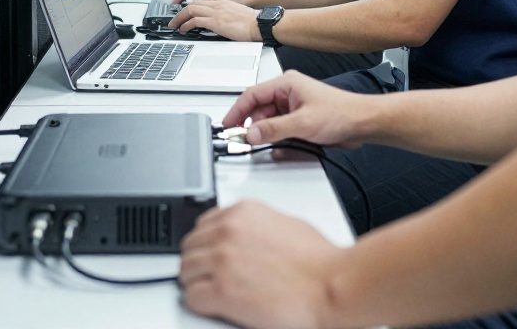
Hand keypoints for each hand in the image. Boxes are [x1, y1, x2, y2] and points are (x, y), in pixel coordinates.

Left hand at [169, 0, 259, 42]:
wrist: (261, 24)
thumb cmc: (254, 23)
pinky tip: (183, 29)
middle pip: (192, 5)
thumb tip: (219, 24)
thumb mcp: (237, 17)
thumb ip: (226, 17)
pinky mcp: (215, 21)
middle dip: (180, 13)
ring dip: (179, 18)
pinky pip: (195, 20)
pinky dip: (186, 24)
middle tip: (173, 21)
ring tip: (174, 26)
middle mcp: (218, 5)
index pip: (201, 2)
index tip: (184, 15)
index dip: (189, 8)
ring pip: (190, 10)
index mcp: (223, 3)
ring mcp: (216, 12)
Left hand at [180, 201, 338, 328]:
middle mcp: (228, 231)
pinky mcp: (222, 290)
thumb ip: (254, 226)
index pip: (203, 224)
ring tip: (210, 291)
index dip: (206, 243)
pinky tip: (213, 304)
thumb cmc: (318, 260)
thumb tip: (243, 237)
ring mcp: (222, 260)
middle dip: (198, 262)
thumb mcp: (283, 223)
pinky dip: (199, 303)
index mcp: (242, 212)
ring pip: (186, 271)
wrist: (331, 284)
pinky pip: (191, 296)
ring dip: (195, 282)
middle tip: (207, 275)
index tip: (208, 253)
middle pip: (190, 247)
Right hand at [221, 70, 370, 147]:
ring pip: (268, 122)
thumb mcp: (302, 123)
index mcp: (286, 84)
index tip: (228, 125)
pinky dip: (277, 139)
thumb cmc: (341, 113)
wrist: (363, 123)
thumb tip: (251, 133)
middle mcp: (288, 93)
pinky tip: (281, 147)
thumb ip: (274, 129)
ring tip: (268, 145)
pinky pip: (280, 129)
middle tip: (244, 141)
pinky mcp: (298, 119)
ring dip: (267, 135)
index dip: (237, 111)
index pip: (251, 95)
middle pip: (258, 110)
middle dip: (252, 127)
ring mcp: (293, 107)